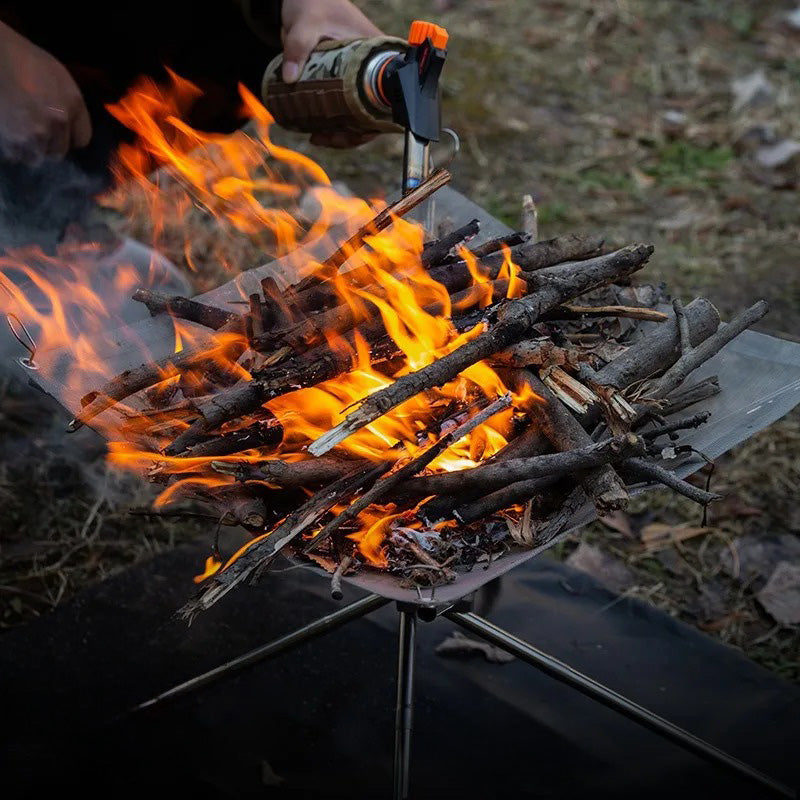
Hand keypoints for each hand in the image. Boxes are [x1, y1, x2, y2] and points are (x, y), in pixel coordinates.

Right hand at [0, 21, 91, 162]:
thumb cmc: (23, 59)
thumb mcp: (58, 75)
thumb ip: (70, 104)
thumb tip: (70, 127)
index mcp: (73, 105)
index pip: (82, 140)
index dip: (69, 138)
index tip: (59, 133)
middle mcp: (57, 122)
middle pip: (58, 152)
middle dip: (48, 145)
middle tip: (34, 132)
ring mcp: (34, 133)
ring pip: (36, 157)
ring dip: (28, 149)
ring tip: (19, 133)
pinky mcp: (11, 140)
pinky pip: (14, 155)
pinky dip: (11, 149)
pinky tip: (7, 133)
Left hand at [280, 0, 381, 147]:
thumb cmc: (313, 5)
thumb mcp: (306, 24)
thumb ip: (297, 47)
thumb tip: (289, 79)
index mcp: (375, 54)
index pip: (386, 94)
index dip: (375, 119)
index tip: (355, 131)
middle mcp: (371, 70)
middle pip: (372, 113)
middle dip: (353, 133)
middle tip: (328, 139)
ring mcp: (358, 79)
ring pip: (358, 116)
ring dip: (342, 134)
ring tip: (318, 138)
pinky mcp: (344, 85)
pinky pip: (344, 111)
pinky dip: (333, 125)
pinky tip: (316, 132)